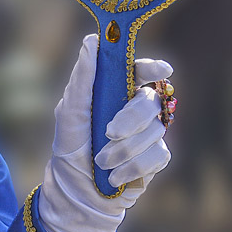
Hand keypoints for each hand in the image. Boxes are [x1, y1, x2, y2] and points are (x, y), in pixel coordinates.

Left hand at [37, 34, 172, 231]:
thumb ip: (83, 78)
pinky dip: (132, 166)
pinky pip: (157, 154)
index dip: (153, 67)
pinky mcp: (156, 157)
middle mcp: (135, 108)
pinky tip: (114, 175)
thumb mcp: (69, 111)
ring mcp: (149, 132)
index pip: (140, 71)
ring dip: (124, 148)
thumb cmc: (71, 145)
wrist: (77, 190)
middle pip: (150, 101)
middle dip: (130, 118)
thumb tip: (92, 40)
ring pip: (155, 129)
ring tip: (101, 160)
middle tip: (109, 132)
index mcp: (116, 91)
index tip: (161, 69)